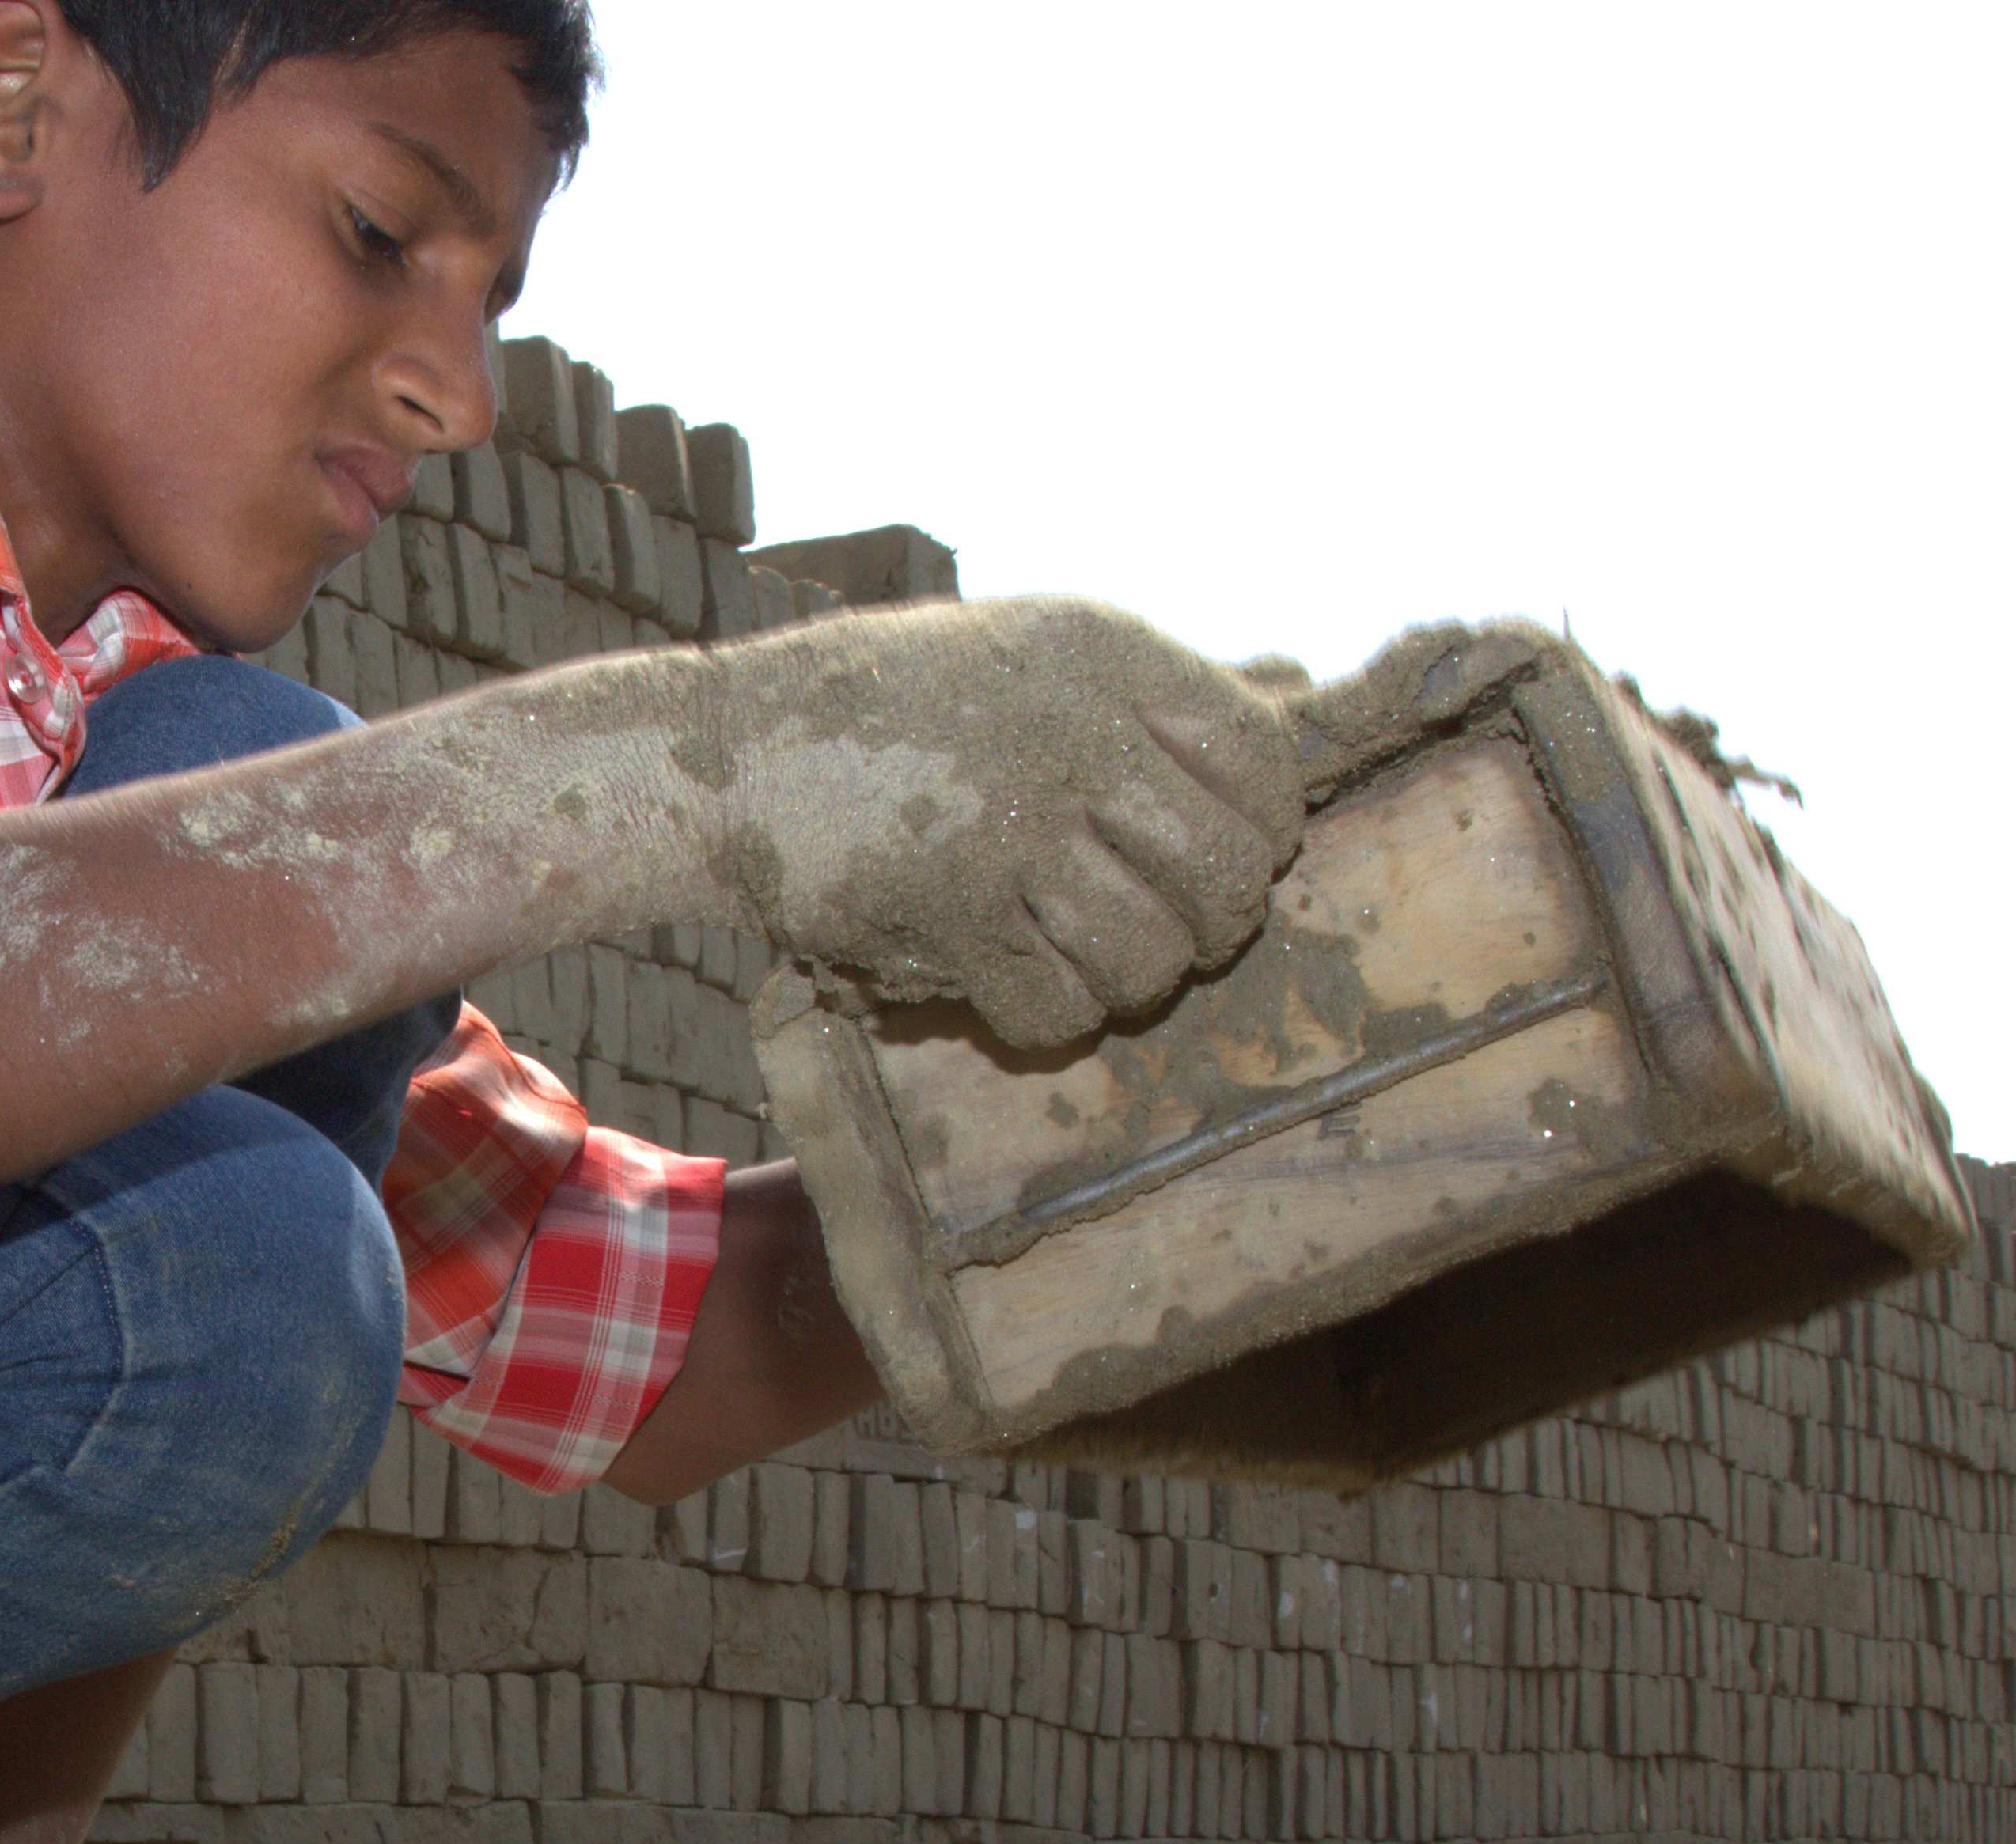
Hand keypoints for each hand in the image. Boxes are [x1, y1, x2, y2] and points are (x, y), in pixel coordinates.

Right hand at [693, 603, 1551, 1051]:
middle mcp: (1071, 734)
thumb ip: (1142, 690)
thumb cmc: (888, 708)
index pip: (1261, 763)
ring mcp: (1010, 827)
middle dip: (1207, 928)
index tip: (1217, 858)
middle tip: (1162, 935)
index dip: (1260, 832)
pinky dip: (1051, 1021)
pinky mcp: (949, 913)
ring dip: (1128, 985)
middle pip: (1225, 874)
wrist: (723, 751)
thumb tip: (1293, 695)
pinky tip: (1016, 992)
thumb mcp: (1026, 651)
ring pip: (1151, 957)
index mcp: (1103, 656)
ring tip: (1083, 967)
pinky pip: (1058, 1007)